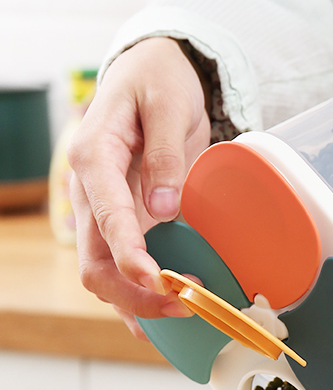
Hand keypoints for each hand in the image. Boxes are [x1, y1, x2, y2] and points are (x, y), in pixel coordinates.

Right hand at [67, 37, 211, 334]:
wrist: (151, 73)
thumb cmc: (158, 82)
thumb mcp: (168, 104)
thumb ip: (164, 155)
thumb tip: (164, 208)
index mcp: (94, 158)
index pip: (105, 218)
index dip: (130, 255)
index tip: (158, 280)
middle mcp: (90, 192)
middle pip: (94, 261)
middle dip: (135, 293)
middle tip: (185, 306)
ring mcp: (102, 211)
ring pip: (104, 273)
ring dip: (138, 303)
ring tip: (184, 316)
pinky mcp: (121, 221)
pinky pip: (121, 266)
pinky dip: (140, 295)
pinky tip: (164, 316)